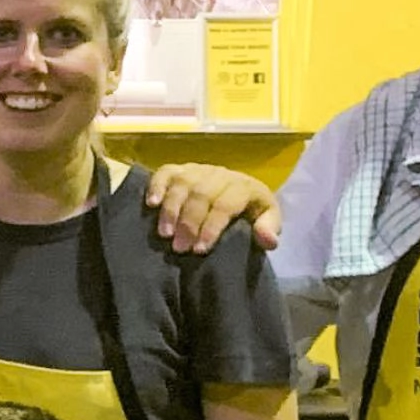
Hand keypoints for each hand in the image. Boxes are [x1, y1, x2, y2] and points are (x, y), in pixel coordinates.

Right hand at [139, 163, 280, 258]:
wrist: (238, 192)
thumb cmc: (249, 212)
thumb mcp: (265, 219)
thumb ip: (269, 229)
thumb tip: (269, 240)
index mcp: (244, 186)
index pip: (226, 204)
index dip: (212, 227)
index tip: (200, 250)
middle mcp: (220, 174)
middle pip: (201, 194)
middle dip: (189, 223)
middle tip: (179, 248)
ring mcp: (198, 169)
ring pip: (182, 184)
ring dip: (171, 209)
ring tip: (164, 234)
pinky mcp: (180, 169)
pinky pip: (165, 172)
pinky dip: (157, 186)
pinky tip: (151, 204)